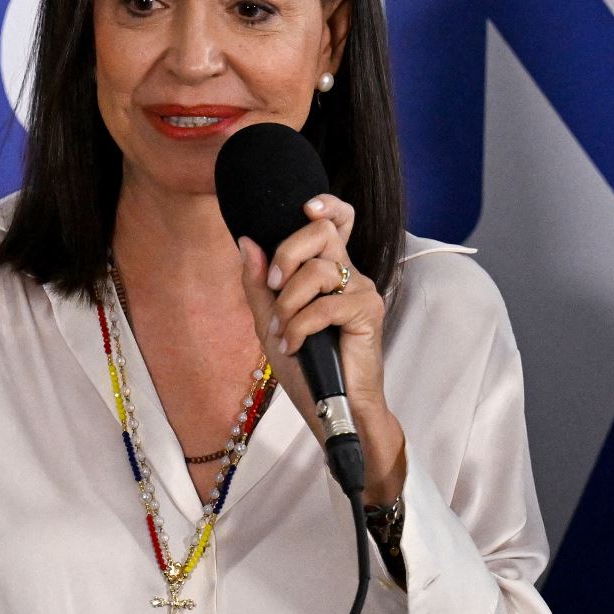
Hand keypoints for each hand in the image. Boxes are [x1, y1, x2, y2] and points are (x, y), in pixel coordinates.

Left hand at [237, 194, 406, 503]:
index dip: (326, 205)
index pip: (337, 221)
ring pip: (318, 270)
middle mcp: (348, 274)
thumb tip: (246, 241)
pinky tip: (295, 346)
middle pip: (322, 232)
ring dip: (288, 303)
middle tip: (272, 287)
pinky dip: (300, 326)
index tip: (306, 208)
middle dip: (286, 254)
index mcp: (327, 271)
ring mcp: (360, 292)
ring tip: (283, 331)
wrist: (333, 408)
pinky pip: (325, 305)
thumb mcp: (271, 322)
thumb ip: (257, 284)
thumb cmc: (307, 367)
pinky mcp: (367, 313)